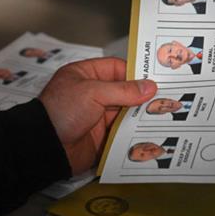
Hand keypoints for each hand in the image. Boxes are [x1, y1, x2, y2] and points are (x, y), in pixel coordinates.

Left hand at [39, 57, 156, 174]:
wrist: (46, 146)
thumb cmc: (63, 111)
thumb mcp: (92, 93)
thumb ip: (123, 90)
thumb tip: (150, 87)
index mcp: (85, 75)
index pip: (116, 68)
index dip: (136, 73)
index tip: (157, 79)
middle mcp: (93, 93)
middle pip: (124, 91)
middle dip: (143, 96)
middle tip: (168, 98)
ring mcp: (98, 115)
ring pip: (126, 112)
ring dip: (142, 115)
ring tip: (166, 115)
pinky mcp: (102, 136)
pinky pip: (123, 131)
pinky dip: (136, 132)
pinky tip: (153, 131)